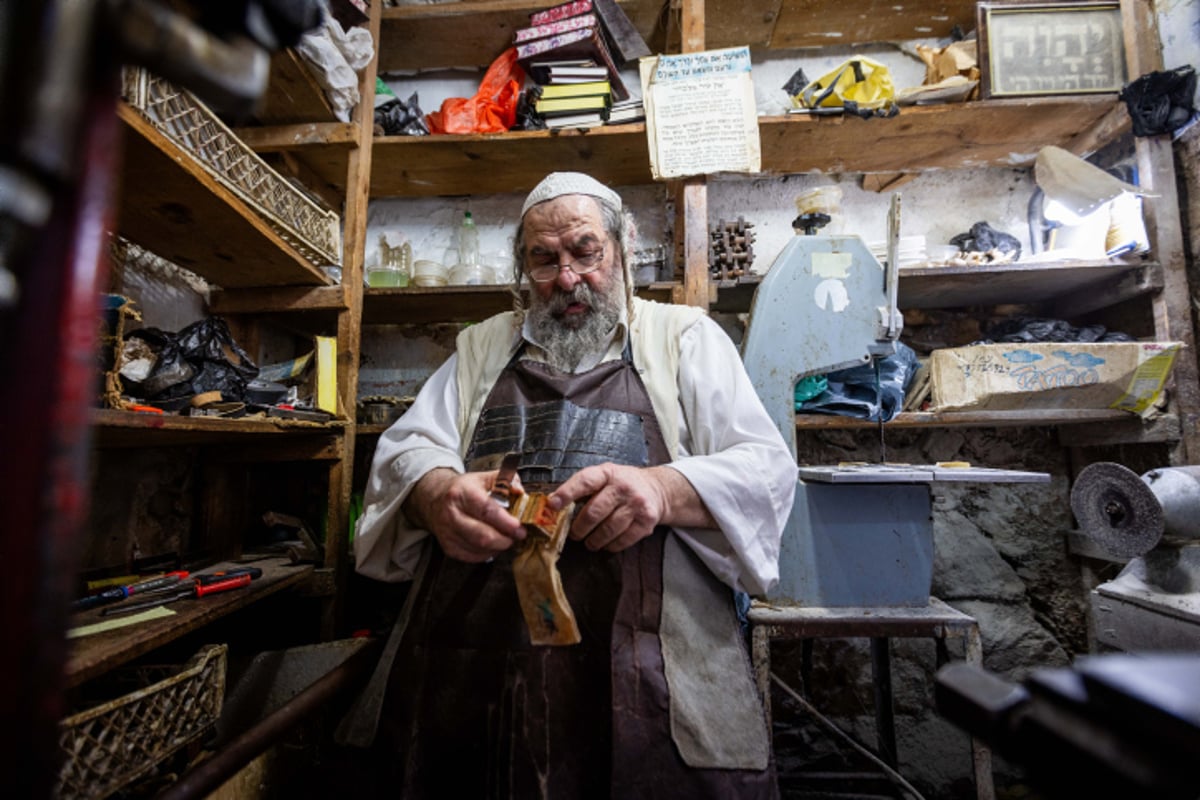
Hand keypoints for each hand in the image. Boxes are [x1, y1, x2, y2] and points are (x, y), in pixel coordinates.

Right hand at [406, 468, 526, 562]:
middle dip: (506, 539)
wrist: (434, 499)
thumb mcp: (483, 478)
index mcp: (462, 494)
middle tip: (518, 535)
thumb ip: (506, 481)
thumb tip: (519, 491)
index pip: (486, 511)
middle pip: (483, 536)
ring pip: (480, 549)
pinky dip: (488, 553)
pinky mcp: (448, 547)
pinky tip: (493, 544)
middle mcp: (452, 514)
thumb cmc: (463, 489)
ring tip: (506, 537)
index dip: (506, 522)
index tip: (520, 527)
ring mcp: (448, 533)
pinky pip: (474, 557)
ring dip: (499, 547)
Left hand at [548, 464, 669, 552]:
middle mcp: (623, 487)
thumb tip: (553, 504)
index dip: (567, 493)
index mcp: (608, 473)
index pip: (585, 481)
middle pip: (594, 512)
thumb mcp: (604, 476)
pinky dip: (610, 546)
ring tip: (589, 542)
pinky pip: (623, 540)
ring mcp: (637, 504)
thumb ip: (582, 488)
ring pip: (608, 530)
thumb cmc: (621, 485)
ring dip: (594, 541)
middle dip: (579, 528)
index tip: (552, 504)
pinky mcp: (647, 521)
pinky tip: (607, 543)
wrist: (657, 489)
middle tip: (574, 534)